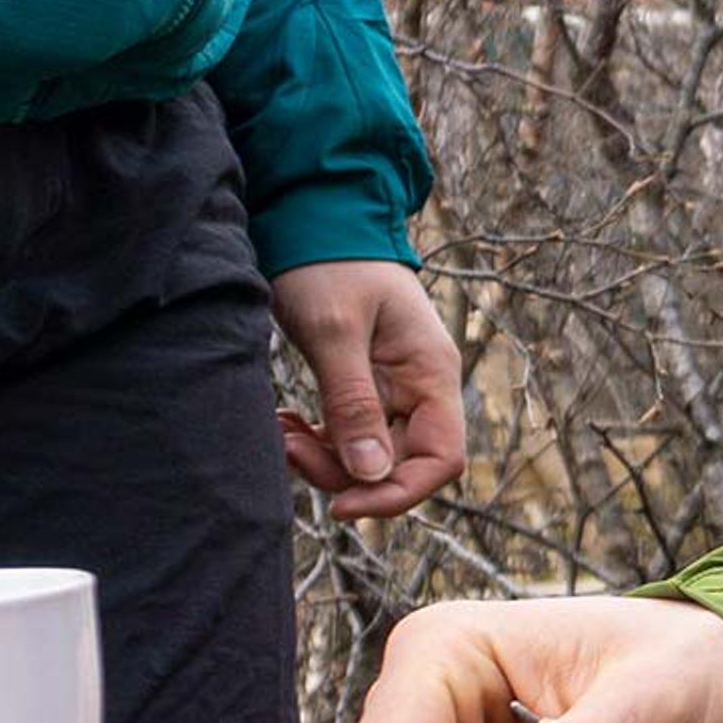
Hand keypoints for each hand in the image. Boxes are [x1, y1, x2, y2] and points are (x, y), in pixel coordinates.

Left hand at [270, 259, 467, 517]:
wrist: (316, 219)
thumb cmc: (329, 265)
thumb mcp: (335, 333)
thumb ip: (354, 405)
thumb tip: (370, 475)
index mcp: (431, 372)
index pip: (441, 458)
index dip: (398, 491)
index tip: (341, 503)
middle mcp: (421, 385)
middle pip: (402, 462)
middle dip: (346, 473)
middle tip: (289, 449)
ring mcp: (396, 386)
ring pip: (372, 453)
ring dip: (326, 458)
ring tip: (281, 432)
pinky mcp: (367, 384)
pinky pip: (352, 433)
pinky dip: (319, 439)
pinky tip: (287, 424)